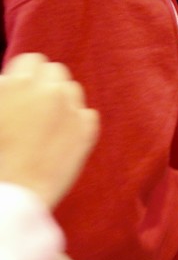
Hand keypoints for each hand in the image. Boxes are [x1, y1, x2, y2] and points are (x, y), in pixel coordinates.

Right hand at [0, 54, 99, 206]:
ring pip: (72, 90)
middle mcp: (47, 91)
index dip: (23, 76)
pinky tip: (58, 139)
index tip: (18, 91)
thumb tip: (10, 83)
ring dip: (60, 100)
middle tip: (30, 106)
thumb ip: (4, 91)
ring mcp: (71, 111)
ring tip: (42, 124)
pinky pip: (87, 114)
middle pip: (55, 71)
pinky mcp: (86, 133)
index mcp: (16, 84)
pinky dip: (75, 122)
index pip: (32, 61)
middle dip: (44, 84)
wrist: (7, 198)